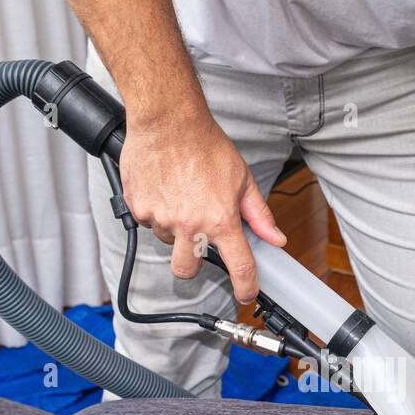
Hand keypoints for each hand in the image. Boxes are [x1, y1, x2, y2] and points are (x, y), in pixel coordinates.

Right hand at [121, 110, 285, 302]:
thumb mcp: (242, 179)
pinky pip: (148, 222)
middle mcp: (190, 224)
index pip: (239, 266)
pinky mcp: (139, 208)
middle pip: (187, 271)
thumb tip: (275, 238)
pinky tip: (164, 190)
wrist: (168, 120)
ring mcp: (162, 218)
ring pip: (167, 242)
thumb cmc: (205, 145)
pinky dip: (156, 211)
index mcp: (221, 220)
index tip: (245, 294)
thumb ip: (259, 214)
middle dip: (192, 264)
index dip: (245, 287)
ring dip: (174, 229)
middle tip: (197, 244)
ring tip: (180, 197)